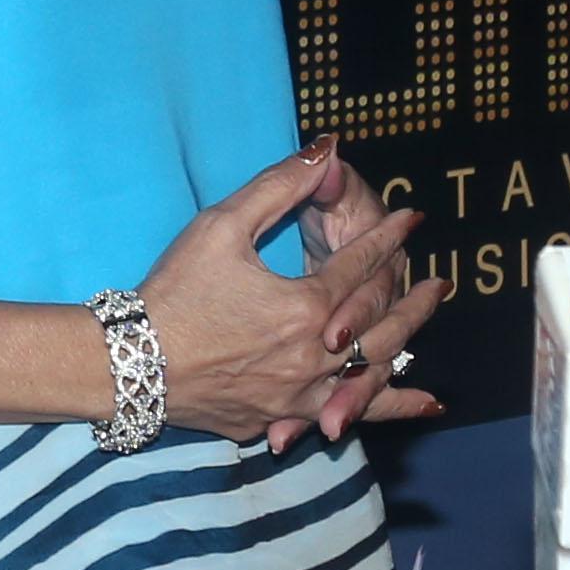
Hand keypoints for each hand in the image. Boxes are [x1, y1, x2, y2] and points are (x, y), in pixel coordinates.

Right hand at [140, 144, 450, 452]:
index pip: (362, 266)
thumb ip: (280, 186)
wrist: (129, 366)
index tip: (412, 219)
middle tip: (440, 283)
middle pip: (382, 326)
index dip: (388, 238)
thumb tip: (326, 150)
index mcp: (307, 308)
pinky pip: (341, 414)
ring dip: (408, 352)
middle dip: (414, 300)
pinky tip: (419, 407)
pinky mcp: (277, 419)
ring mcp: (298, 395)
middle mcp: (315, 357)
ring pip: (372, 377)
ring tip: (428, 340)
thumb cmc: (172, 292)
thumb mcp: (222, 226)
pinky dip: (383, 408)